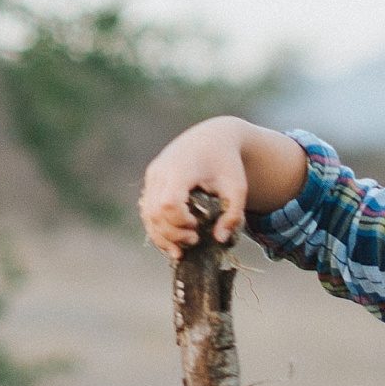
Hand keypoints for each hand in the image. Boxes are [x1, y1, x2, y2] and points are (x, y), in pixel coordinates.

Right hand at [139, 118, 251, 257]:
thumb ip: (233, 214)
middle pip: (155, 212)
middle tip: (194, 239)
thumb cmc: (227, 163)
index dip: (180, 221)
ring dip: (162, 235)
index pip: (169, 203)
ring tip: (183, 247)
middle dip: (172, 233)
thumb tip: (219, 239)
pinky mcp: (152, 182)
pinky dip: (157, 228)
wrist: (212, 137)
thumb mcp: (237, 188)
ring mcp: (153, 176)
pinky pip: (147, 210)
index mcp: (181, 170)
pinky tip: (173, 241)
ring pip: (147, 213)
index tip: (197, 225)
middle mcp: (160, 172)